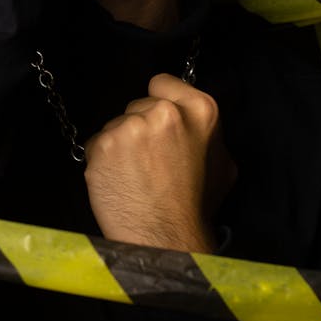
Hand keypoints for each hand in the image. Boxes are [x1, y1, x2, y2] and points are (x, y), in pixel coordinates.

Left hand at [83, 73, 236, 251]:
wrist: (164, 238)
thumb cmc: (193, 206)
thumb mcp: (223, 164)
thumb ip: (207, 133)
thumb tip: (192, 121)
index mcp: (200, 110)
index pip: (162, 82)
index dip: (158, 100)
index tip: (158, 120)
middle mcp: (164, 112)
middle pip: (138, 104)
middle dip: (140, 126)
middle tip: (150, 159)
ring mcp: (130, 126)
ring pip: (116, 124)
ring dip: (120, 144)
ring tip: (135, 175)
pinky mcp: (103, 144)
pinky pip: (96, 144)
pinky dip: (103, 160)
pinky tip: (119, 181)